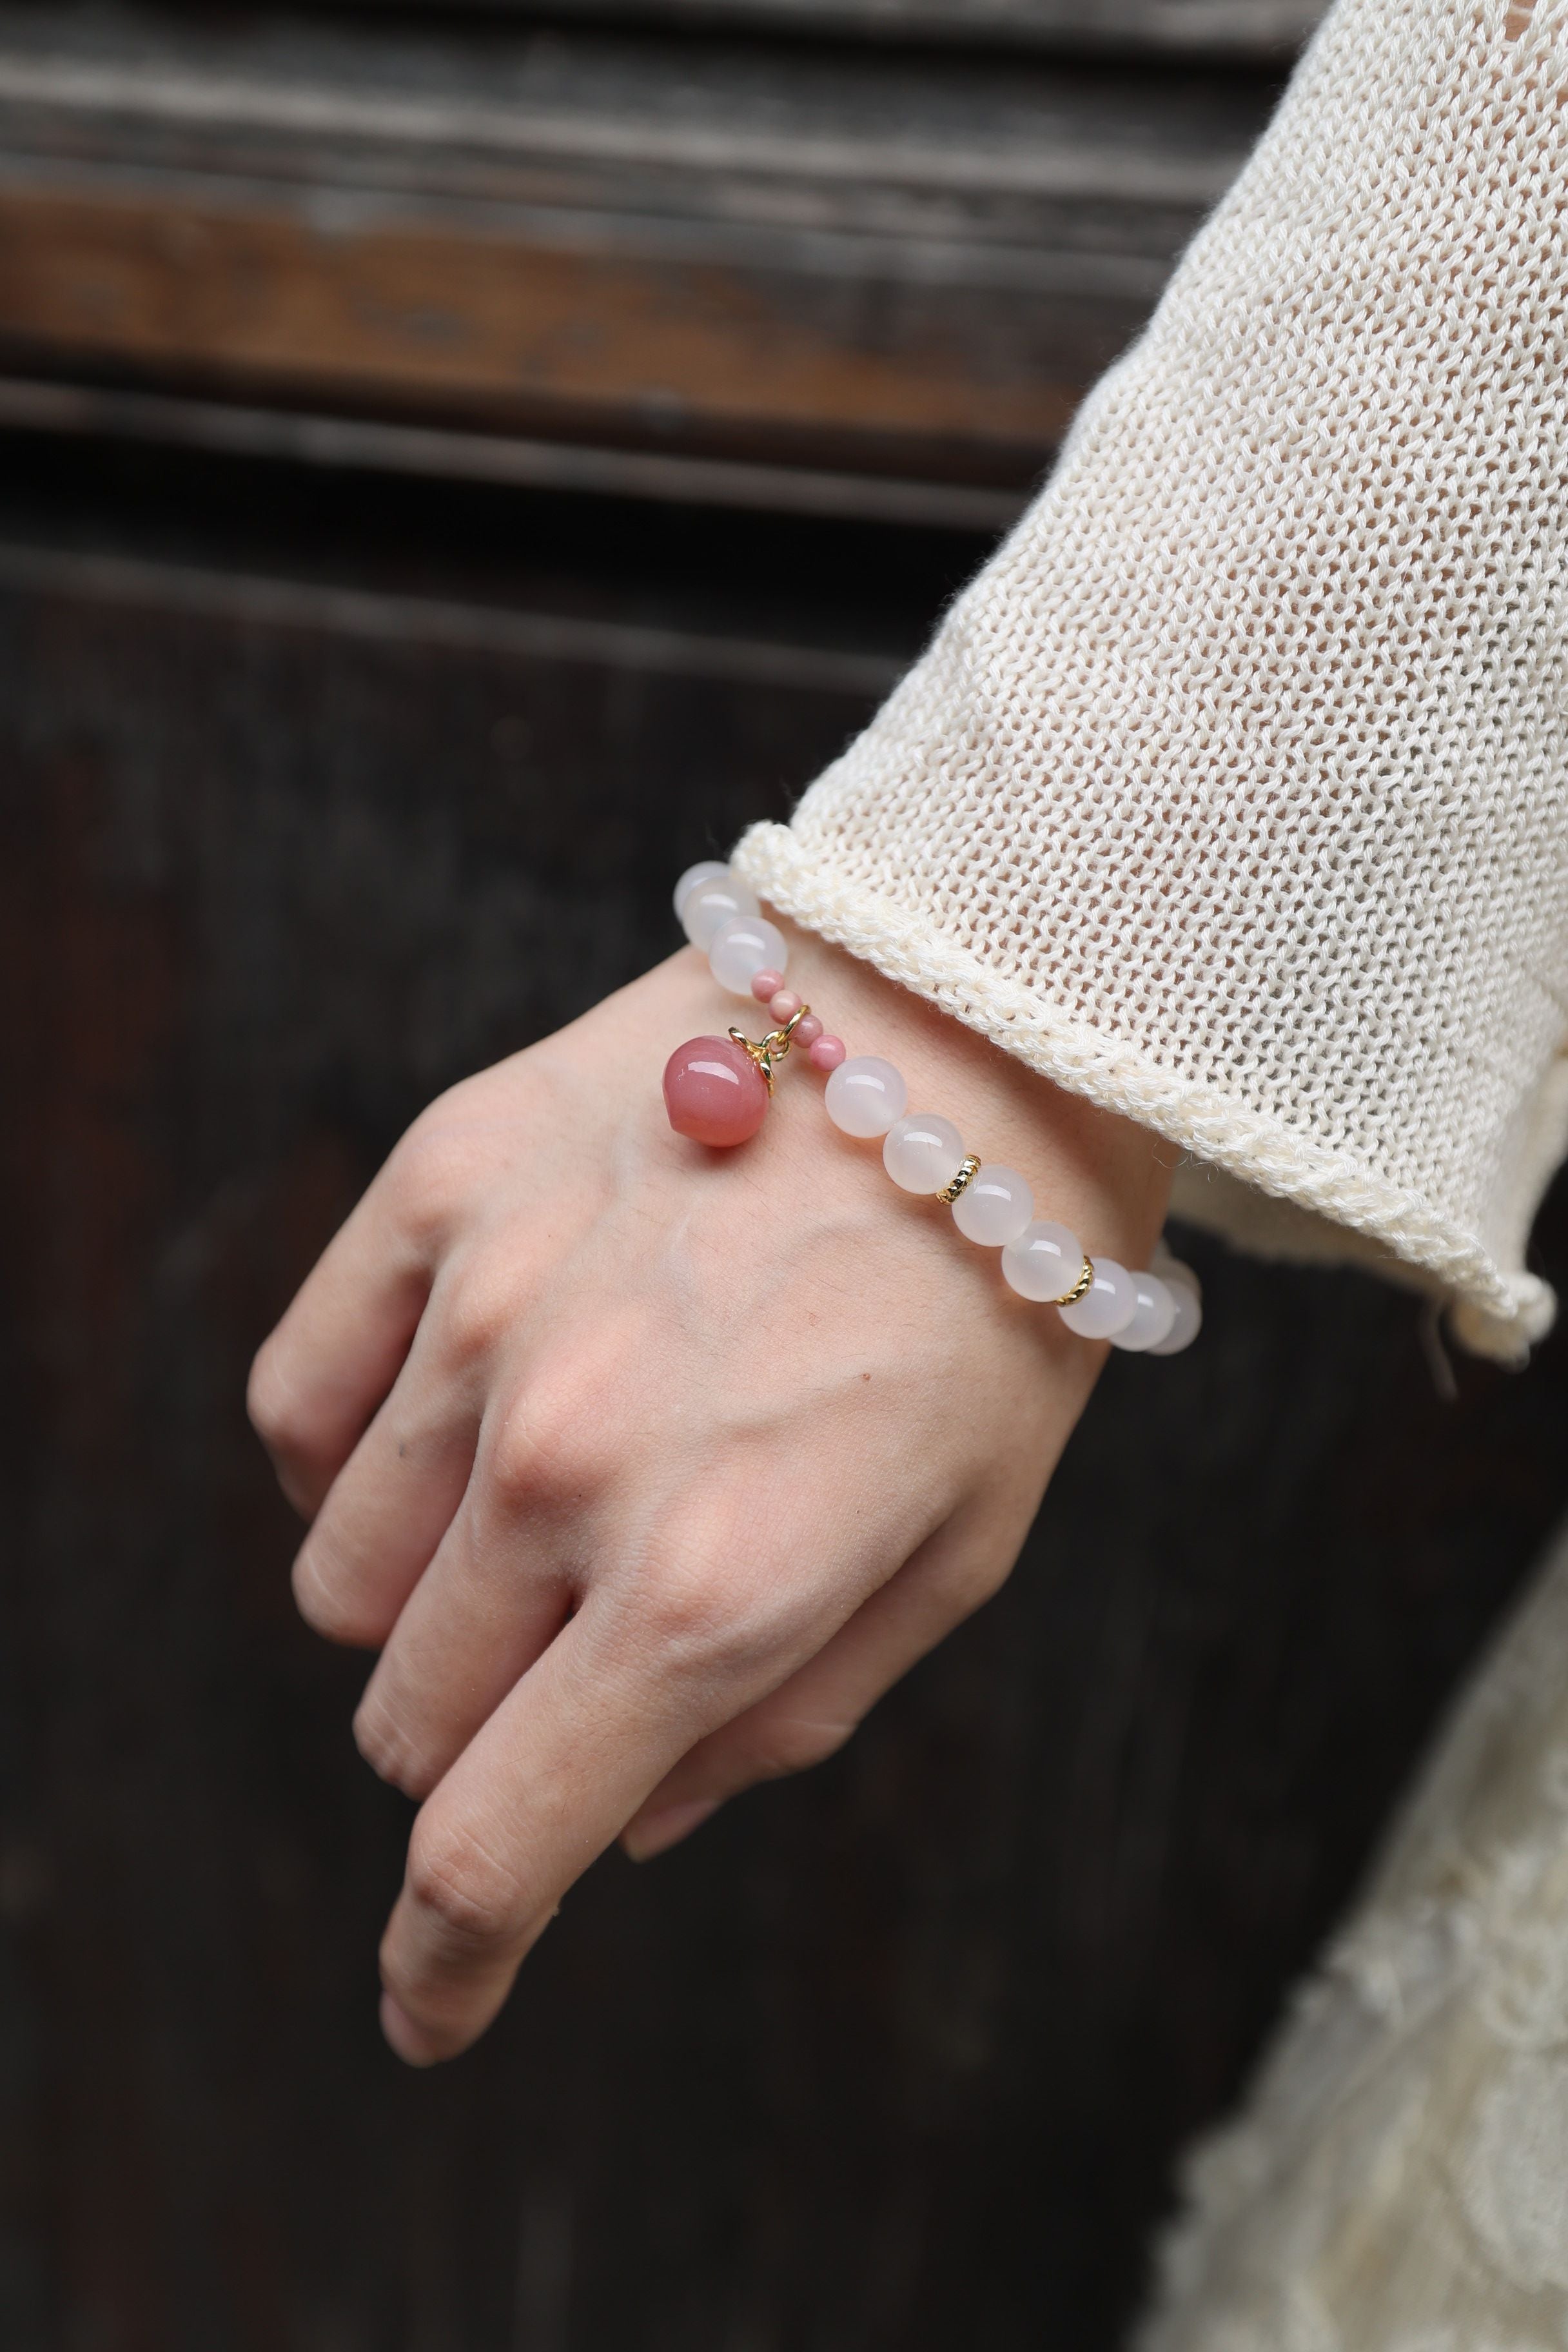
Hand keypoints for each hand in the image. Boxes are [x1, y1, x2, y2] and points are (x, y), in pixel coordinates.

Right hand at [248, 926, 1170, 2062]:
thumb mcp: (955, 1557)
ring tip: (548, 1494)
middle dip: (489, 1730)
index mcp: (712, 1588)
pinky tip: (457, 1414)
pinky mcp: (437, 1191)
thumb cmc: (990, 1312)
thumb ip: (782, 1718)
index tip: (430, 2004)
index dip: (451, 1957)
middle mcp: (569, 1466)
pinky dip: (352, 1454)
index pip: (500, 1841)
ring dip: (424, 1593)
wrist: (973, 1032)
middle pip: (414, 1719)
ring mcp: (485, 1318)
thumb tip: (635, 1823)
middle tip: (586, 1637)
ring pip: (341, 1579)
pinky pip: (299, 1406)